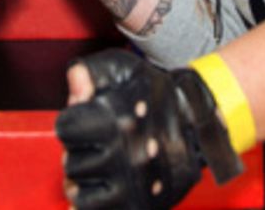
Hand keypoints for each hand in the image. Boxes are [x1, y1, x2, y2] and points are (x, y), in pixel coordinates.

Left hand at [57, 50, 242, 208]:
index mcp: (117, 121)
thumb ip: (91, 71)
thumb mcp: (123, 69)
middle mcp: (124, 155)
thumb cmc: (157, 94)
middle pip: (70, 162)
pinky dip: (92, 202)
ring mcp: (131, 185)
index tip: (84, 121)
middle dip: (77, 151)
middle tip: (95, 145)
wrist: (197, 123)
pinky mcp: (137, 205)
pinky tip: (98, 189)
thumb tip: (76, 85)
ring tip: (97, 167)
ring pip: (79, 191)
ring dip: (82, 180)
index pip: (66, 128)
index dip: (72, 122)